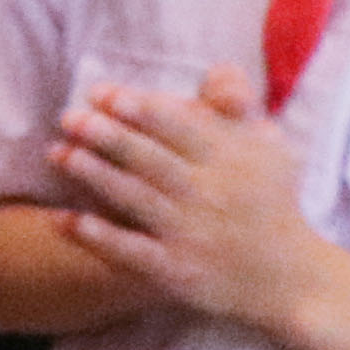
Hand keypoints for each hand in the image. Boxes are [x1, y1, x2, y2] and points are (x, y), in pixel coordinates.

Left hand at [53, 68, 338, 337]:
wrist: (291, 280)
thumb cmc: (270, 202)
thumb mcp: (268, 149)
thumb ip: (237, 108)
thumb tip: (218, 69)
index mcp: (233, 161)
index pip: (183, 128)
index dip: (142, 110)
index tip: (102, 93)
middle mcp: (212, 196)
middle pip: (153, 160)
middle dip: (110, 136)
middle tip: (68, 116)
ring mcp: (193, 235)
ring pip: (138, 200)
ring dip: (96, 176)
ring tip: (58, 154)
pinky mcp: (178, 272)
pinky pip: (132, 252)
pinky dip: (99, 236)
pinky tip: (65, 219)